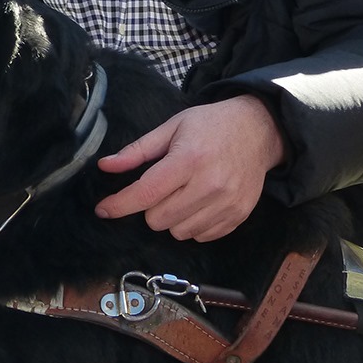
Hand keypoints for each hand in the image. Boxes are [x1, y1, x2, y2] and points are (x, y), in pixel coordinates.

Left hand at [94, 96, 285, 241]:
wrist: (259, 129)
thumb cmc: (211, 125)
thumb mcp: (172, 127)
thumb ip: (138, 150)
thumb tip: (106, 166)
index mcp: (189, 159)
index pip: (146, 193)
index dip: (120, 205)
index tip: (103, 209)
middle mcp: (209, 184)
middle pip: (158, 219)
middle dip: (151, 206)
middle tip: (164, 186)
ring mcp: (227, 203)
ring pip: (178, 232)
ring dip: (173, 218)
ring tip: (185, 193)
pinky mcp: (238, 216)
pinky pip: (201, 237)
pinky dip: (193, 224)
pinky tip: (200, 203)